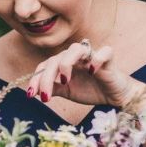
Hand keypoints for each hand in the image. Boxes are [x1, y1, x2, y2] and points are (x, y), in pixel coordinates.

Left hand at [26, 41, 145, 107]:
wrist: (114, 96)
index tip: (31, 96)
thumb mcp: (67, 92)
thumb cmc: (91, 90)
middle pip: (56, 59)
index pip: (45, 65)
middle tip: (45, 97)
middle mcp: (75, 56)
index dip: (36, 79)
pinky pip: (103, 51)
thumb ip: (53, 88)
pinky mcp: (109, 58)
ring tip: (64, 81)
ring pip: (75, 49)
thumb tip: (34, 92)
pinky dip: (97, 59)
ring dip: (66, 64)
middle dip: (46, 78)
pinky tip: (92, 72)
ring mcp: (91, 55)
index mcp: (64, 62)